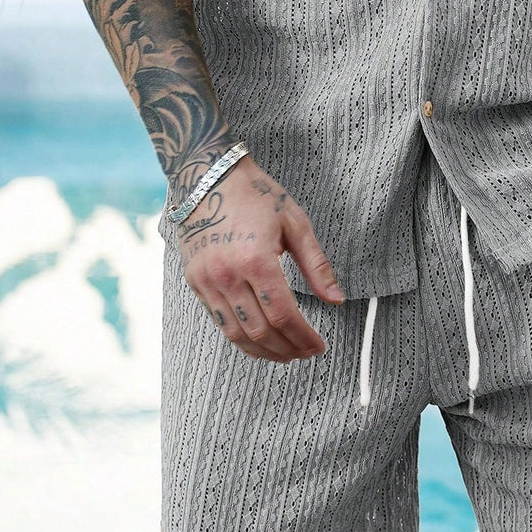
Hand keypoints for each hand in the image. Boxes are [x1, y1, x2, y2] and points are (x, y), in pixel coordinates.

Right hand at [173, 155, 344, 362]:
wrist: (209, 177)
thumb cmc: (257, 195)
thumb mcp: (296, 223)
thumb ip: (317, 265)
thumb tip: (337, 299)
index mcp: (257, 260)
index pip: (283, 315)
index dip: (304, 337)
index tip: (319, 346)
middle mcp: (228, 275)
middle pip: (261, 331)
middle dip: (287, 349)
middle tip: (306, 353)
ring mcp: (207, 281)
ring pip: (237, 334)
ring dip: (264, 351)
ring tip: (286, 354)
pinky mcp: (194, 282)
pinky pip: (219, 322)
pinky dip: (240, 338)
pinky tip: (259, 340)